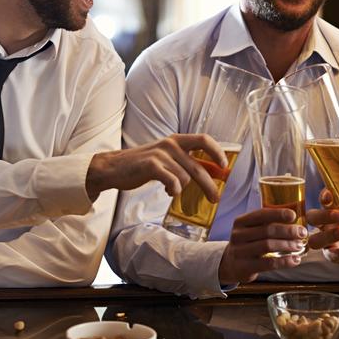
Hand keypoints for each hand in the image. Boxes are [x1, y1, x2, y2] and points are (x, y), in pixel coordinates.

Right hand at [86, 133, 226, 200]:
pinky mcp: (151, 166)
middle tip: (215, 199)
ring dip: (180, 188)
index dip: (218, 152)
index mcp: (177, 140)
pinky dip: (173, 190)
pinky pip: (173, 182)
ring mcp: (161, 154)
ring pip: (185, 178)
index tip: (225, 167)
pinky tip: (169, 192)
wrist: (113, 168)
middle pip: (198, 167)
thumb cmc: (143, 165)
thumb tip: (213, 172)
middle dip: (209, 185)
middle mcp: (171, 144)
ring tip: (171, 190)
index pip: (205, 140)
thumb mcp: (167, 157)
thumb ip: (186, 162)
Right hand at [218, 208, 306, 284]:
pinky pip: (268, 264)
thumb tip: (296, 220)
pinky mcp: (244, 267)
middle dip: (288, 231)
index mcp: (241, 221)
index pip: (261, 214)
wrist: (230, 264)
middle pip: (267, 230)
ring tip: (299, 246)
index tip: (293, 216)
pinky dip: (284, 261)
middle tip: (302, 233)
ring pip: (267, 246)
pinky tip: (295, 260)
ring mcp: (239, 251)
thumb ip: (268, 224)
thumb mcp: (252, 230)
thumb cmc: (249, 243)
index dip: (278, 214)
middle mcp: (238, 235)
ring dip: (287, 245)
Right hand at [306, 184, 338, 263]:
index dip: (323, 197)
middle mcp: (327, 222)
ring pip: (315, 240)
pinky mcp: (337, 254)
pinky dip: (336, 254)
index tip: (328, 195)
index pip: (323, 200)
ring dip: (326, 236)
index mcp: (334, 206)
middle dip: (321, 216)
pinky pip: (330, 256)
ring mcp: (330, 239)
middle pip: (312, 218)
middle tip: (338, 214)